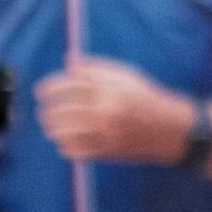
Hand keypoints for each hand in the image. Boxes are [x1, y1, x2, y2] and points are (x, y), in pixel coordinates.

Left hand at [38, 57, 199, 164]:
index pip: (70, 85)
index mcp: (111, 89)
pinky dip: (65, 146)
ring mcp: (106, 132)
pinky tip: (65, 141)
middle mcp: (107, 110)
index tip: (41, 91)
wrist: (170, 129)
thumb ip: (96, 68)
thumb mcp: (127, 75)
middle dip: (47, 110)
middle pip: (62, 110)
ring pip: (65, 132)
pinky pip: (75, 150)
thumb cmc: (147, 98)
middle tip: (43, 111)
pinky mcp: (107, 151)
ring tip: (50, 126)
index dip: (50, 87)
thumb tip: (69, 61)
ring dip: (52, 129)